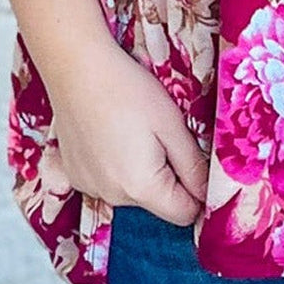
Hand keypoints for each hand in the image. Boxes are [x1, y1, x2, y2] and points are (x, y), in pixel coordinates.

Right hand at [46, 38, 209, 225]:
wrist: (77, 69)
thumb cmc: (129, 91)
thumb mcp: (173, 126)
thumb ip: (194, 166)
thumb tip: (209, 195)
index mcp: (141, 188)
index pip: (184, 214)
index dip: (199, 193)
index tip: (198, 163)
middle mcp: (112, 197)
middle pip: (158, 202)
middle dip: (170, 176)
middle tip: (165, 135)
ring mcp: (88, 187)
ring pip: (133, 191)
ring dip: (144, 171)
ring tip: (137, 130)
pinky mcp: (74, 174)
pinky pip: (109, 180)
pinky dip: (118, 165)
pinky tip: (114, 133)